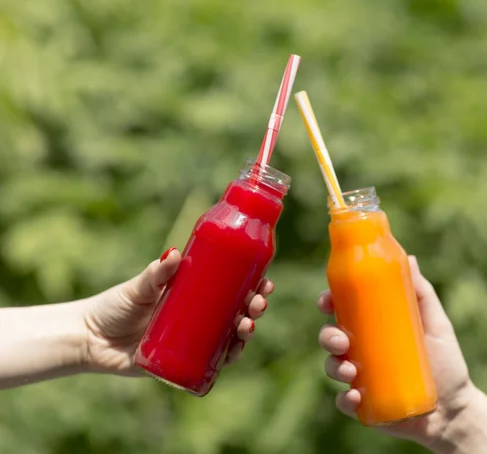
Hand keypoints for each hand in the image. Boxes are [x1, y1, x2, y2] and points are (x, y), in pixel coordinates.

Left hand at [82, 247, 271, 374]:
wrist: (89, 339)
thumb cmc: (115, 306)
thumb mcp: (138, 288)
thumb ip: (155, 274)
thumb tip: (174, 254)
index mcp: (195, 296)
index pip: (231, 289)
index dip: (253, 286)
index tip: (265, 281)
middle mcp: (199, 318)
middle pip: (237, 313)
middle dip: (254, 309)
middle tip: (258, 304)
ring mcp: (193, 341)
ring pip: (229, 338)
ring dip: (246, 333)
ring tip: (247, 327)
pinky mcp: (184, 363)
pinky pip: (212, 363)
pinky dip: (227, 359)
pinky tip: (235, 353)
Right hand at [317, 256, 474, 447]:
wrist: (454, 409)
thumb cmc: (445, 361)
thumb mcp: (435, 324)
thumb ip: (421, 293)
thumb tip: (411, 259)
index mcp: (371, 327)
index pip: (342, 310)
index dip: (328, 302)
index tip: (326, 300)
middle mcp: (360, 351)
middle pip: (330, 337)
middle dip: (328, 336)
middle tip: (341, 340)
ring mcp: (359, 378)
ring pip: (332, 367)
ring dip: (334, 367)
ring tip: (351, 372)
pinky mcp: (363, 406)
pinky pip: (344, 402)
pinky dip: (345, 400)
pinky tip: (354, 397)